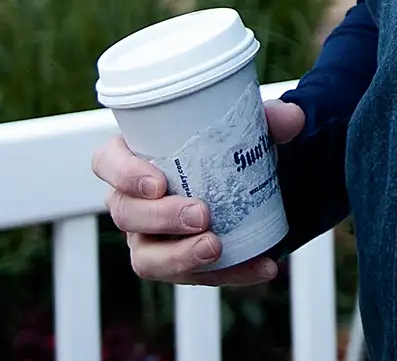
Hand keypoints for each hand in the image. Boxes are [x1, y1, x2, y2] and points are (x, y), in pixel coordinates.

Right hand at [93, 98, 306, 284]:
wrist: (246, 184)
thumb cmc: (222, 147)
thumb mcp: (244, 126)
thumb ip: (267, 119)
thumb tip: (290, 118)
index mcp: (132, 156)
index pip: (106, 162)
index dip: (123, 174)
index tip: (157, 182)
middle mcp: (131, 202)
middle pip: (126, 215)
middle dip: (160, 219)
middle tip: (201, 214)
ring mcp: (149, 239)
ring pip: (147, 259)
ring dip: (180, 256)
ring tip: (217, 247)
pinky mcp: (178, 266)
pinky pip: (195, 278)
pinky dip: (231, 274)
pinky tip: (263, 266)